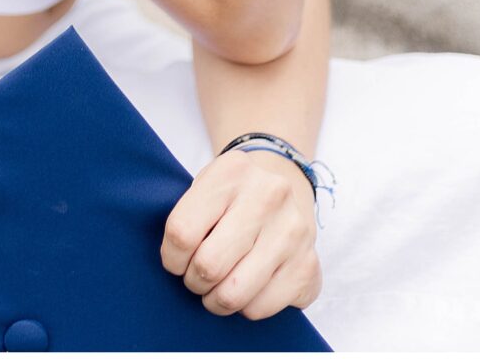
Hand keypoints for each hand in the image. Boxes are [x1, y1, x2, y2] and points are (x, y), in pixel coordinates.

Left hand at [160, 147, 321, 320]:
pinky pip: (259, 308)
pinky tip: (247, 288)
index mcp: (233, 171)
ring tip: (217, 287)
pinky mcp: (307, 266)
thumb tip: (173, 264)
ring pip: (233, 294)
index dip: (171, 258)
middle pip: (208, 265)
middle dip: (194, 281)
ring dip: (216, 300)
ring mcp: (292, 231)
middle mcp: (268, 195)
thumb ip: (187, 217)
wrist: (284, 188)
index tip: (176, 260)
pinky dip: (245, 307)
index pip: (182, 232)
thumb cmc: (232, 196)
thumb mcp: (206, 187)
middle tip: (197, 276)